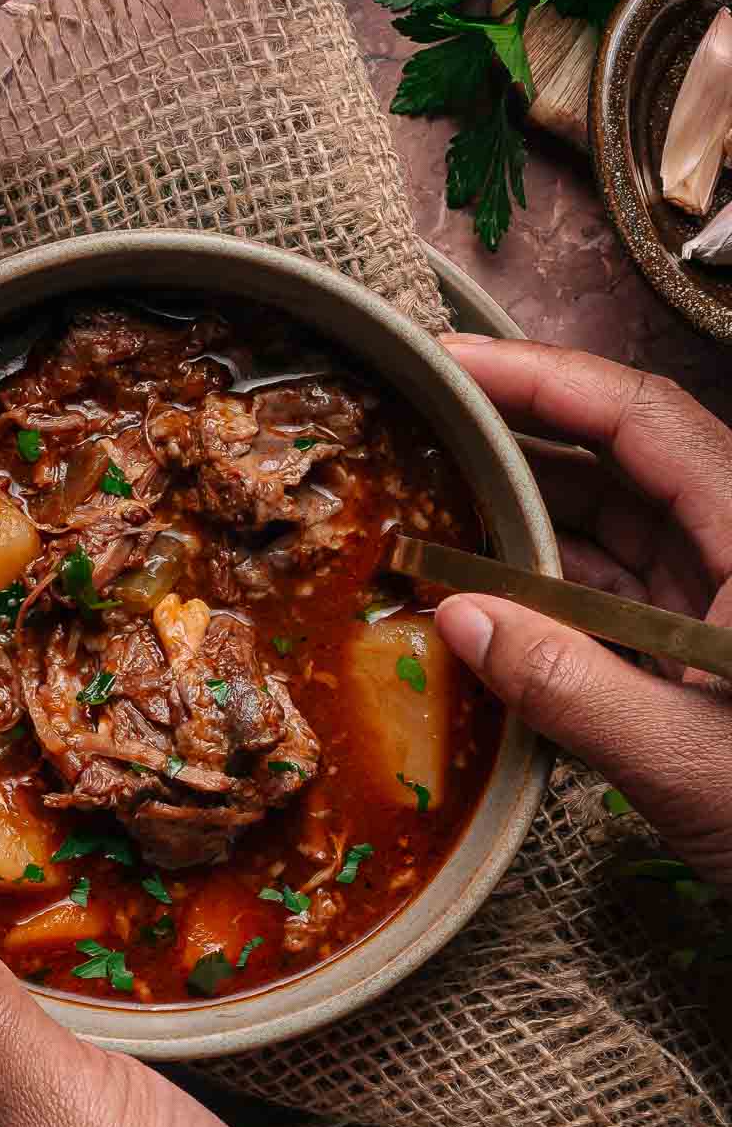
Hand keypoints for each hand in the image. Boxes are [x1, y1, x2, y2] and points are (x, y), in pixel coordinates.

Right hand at [438, 338, 731, 888]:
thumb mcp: (686, 761)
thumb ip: (567, 686)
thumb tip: (458, 618)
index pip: (642, 421)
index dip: (544, 378)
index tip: (454, 366)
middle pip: (624, 459)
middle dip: (521, 438)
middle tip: (424, 423)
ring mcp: (722, 599)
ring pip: (616, 525)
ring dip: (528, 517)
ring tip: (436, 502)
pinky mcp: (707, 647)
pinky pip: (617, 590)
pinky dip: (551, 585)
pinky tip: (487, 589)